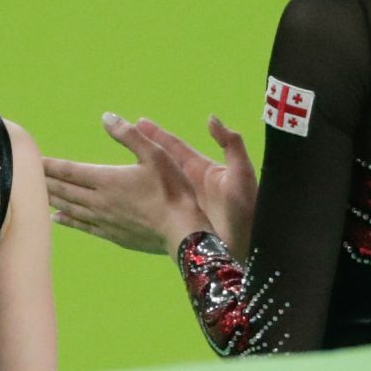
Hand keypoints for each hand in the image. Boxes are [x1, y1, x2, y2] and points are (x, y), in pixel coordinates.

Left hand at [42, 113, 207, 258]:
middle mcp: (99, 201)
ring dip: (50, 198)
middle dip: (43, 180)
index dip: (48, 165)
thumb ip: (130, 135)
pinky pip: (81, 225)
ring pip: (68, 207)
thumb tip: (107, 116)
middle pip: (63, 189)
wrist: (184, 234)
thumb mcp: (156, 155)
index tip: (30, 158)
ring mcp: (104, 220)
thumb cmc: (174, 191)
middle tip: (22, 174)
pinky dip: (65, 219)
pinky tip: (55, 217)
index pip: (68, 170)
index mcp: (107, 179)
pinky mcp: (111, 235)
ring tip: (31, 193)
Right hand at [135, 116, 256, 261]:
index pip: (175, 147)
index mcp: (204, 170)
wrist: (250, 251)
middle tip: (124, 135)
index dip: (157, 134)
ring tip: (119, 166)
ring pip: (157, 185)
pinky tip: (129, 201)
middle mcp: (192, 185)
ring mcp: (186, 204)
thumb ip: (231, 145)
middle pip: (163, 162)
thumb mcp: (242, 175)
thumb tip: (211, 119)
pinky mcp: (182, 222)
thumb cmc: (248, 212)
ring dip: (140, 174)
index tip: (139, 122)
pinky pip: (158, 207)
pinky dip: (144, 201)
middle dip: (145, 148)